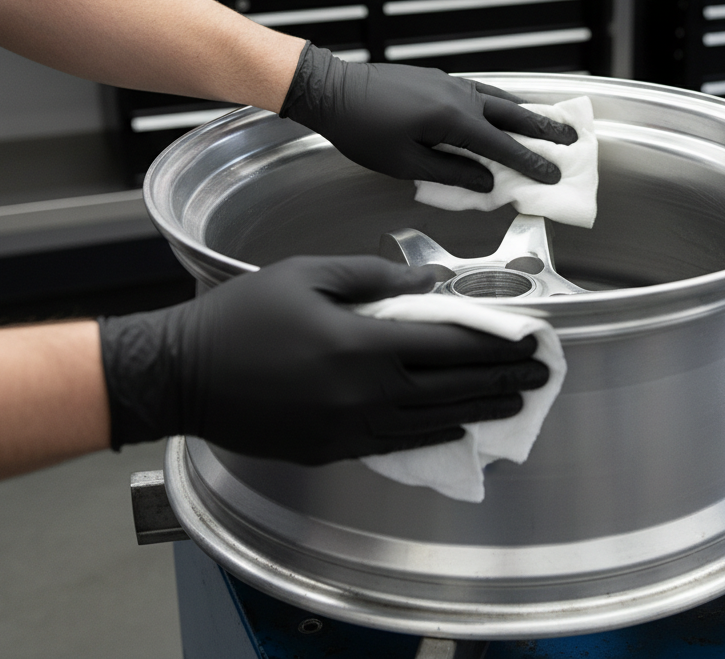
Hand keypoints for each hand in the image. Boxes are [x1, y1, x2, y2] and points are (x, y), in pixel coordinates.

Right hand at [98, 256, 548, 464]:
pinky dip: (433, 435)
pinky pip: (397, 444)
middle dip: (501, 380)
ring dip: (477, 411)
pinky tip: (455, 429)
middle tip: (540, 376)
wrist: (183, 375)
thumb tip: (427, 283)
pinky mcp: (332, 451)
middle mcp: (365, 394)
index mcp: (362, 344)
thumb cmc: (242, 316)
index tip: (530, 340)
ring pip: (432, 422)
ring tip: (513, 404)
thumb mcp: (306, 274)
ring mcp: (349, 429)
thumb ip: (373, 276)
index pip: (447, 345)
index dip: (494, 343)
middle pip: (451, 387)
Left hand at [279, 43, 576, 191]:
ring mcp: (449, 83)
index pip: (502, 146)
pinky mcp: (438, 79)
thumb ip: (451, 172)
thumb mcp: (405, 164)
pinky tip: (504, 108)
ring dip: (526, 112)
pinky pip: (481, 90)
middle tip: (572, 139)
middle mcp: (458, 96)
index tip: (553, 174)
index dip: (530, 162)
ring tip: (548, 122)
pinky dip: (501, 101)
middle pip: (511, 115)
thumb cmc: (362, 130)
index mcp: (452, 119)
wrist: (332, 90)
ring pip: (499, 98)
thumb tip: (486, 181)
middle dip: (543, 129)